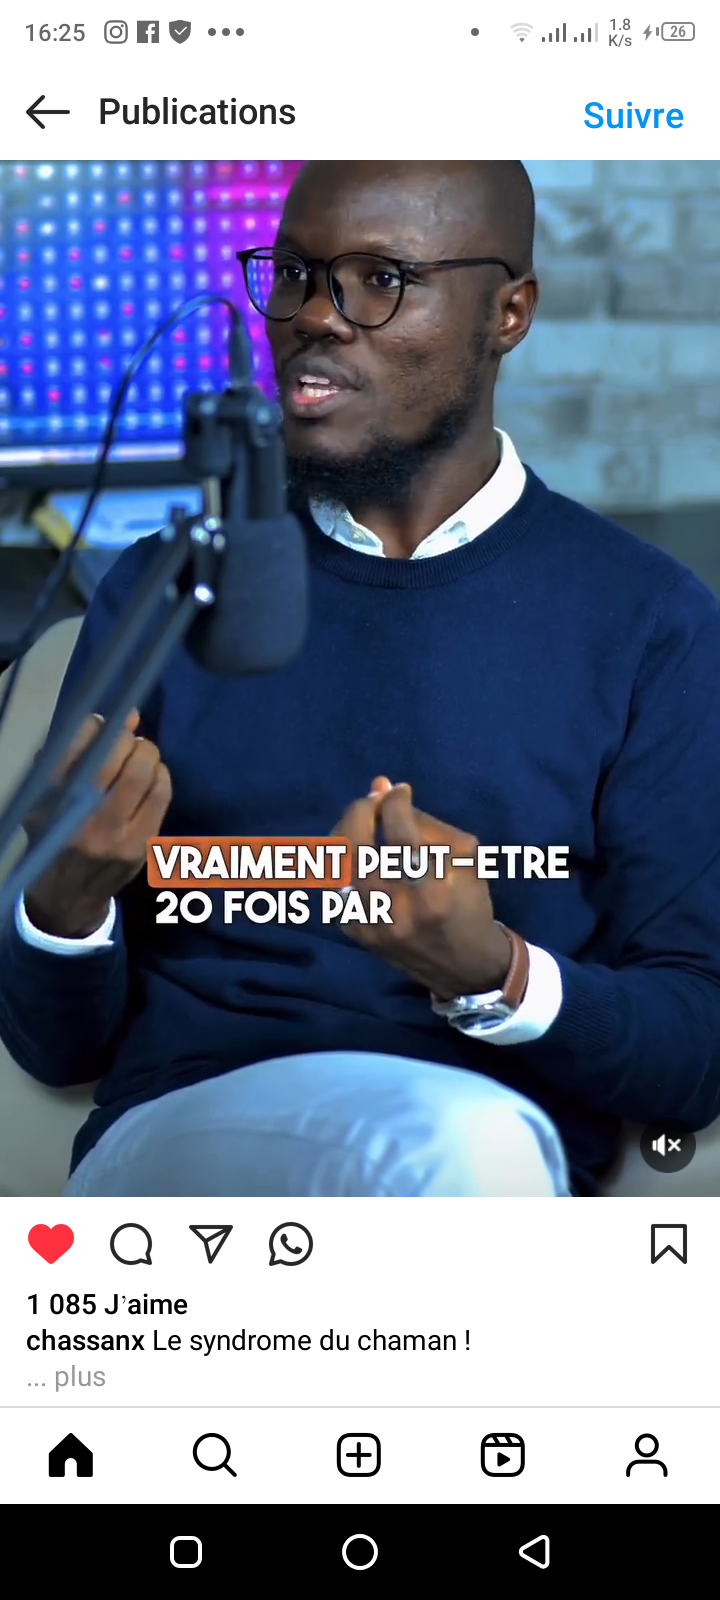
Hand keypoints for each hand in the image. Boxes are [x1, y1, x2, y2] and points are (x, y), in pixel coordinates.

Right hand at [24, 708, 171, 937]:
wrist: (68, 897)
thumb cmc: (56, 836)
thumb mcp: (45, 801)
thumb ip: (68, 759)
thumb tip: (114, 717)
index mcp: (49, 802)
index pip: (73, 748)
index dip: (95, 725)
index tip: (105, 720)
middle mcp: (78, 817)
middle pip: (110, 757)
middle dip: (126, 737)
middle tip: (130, 736)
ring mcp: (112, 833)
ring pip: (140, 774)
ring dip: (148, 754)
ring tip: (144, 753)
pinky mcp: (140, 845)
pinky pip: (160, 796)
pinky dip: (162, 776)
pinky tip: (156, 775)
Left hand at [332, 777, 511, 999]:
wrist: (462, 964)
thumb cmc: (469, 903)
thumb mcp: (465, 857)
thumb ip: (424, 821)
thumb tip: (383, 786)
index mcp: (430, 889)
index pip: (397, 830)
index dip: (393, 801)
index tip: (398, 791)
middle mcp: (392, 908)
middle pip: (355, 842)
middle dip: (362, 809)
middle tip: (374, 801)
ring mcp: (367, 922)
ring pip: (337, 860)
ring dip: (348, 831)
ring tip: (366, 824)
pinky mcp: (353, 930)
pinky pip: (335, 881)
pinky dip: (346, 860)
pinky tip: (363, 856)